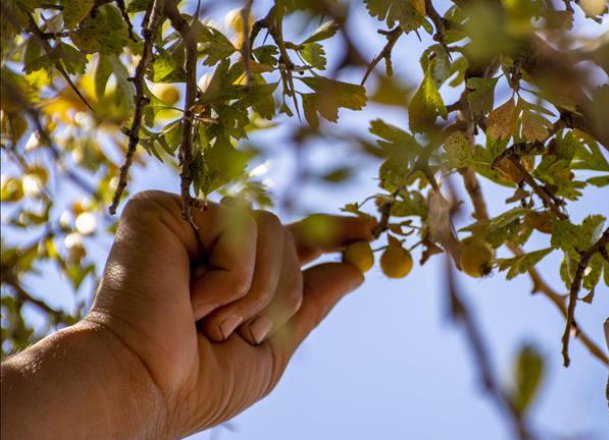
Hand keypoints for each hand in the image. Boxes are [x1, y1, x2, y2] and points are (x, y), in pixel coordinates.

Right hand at [87, 191, 371, 436]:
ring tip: (212, 324)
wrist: (141, 386)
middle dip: (284, 293)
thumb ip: (312, 304)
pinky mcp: (166, 210)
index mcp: (235, 272)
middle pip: (289, 235)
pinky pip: (239, 230)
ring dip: (256, 292)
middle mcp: (210, 241)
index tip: (371, 230)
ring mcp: (188, 222)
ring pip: (271, 228)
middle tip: (246, 333)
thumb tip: (355, 269)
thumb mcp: (272, 346)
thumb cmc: (197, 380)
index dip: (334, 231)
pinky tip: (188, 301)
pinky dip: (229, 280)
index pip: (293, 239)